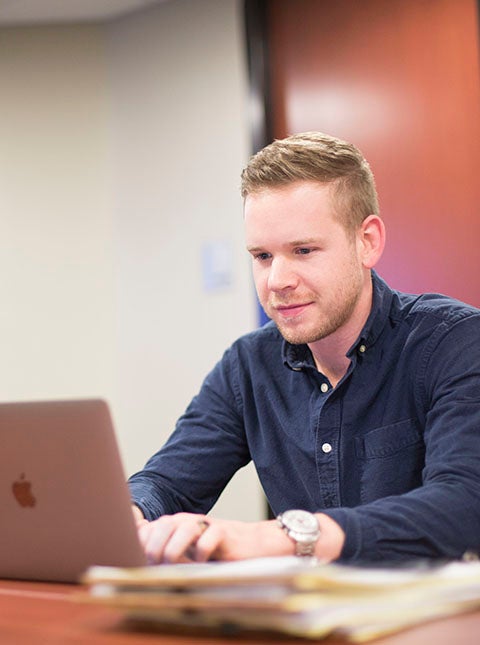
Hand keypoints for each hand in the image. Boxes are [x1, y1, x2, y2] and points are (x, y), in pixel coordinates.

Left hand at [136, 512, 344, 563]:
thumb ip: (171, 556)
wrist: (260, 546)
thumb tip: (142, 567)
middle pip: (163, 525)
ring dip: (172, 546)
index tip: (131, 556)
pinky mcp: (226, 533)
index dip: (139, 540)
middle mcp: (191, 522)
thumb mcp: (193, 556)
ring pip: (183, 527)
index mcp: (180, 526)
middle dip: (153, 545)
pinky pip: (209, 538)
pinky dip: (202, 550)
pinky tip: (201, 561)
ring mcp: (209, 525)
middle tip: (151, 564)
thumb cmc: (223, 554)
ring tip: (169, 563)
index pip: (152, 527)